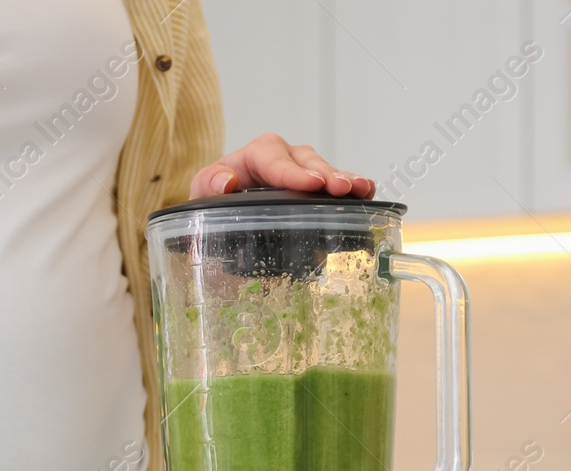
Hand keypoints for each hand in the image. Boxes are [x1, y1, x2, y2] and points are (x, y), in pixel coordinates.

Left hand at [191, 133, 375, 198]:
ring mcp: (303, 172)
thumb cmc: (214, 201)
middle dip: (324, 174)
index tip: (310, 183)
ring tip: (361, 189)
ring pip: (325, 170)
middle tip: (340, 188)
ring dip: (344, 179)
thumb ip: (209, 185)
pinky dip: (352, 187)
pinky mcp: (315, 188)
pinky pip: (335, 184)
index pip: (273, 158)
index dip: (292, 171)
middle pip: (306, 161)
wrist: (224, 215)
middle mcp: (283, 158)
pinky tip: (367, 192)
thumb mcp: (202, 193)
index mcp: (255, 155)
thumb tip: (226, 181)